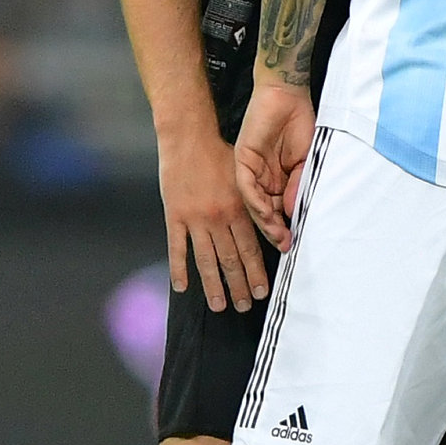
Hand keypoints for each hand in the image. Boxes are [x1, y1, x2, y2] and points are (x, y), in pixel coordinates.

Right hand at [161, 118, 271, 309]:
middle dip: (239, 286)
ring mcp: (195, 219)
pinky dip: (179, 269)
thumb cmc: (218, 154)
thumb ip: (253, 202)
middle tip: (245, 305)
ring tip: (219, 305)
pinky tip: (182, 287)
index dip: (257, 272)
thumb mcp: (244, 175)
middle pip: (231, 260)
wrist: (188, 139)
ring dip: (214, 285)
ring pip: (206, 260)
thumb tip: (270, 224)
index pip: (251, 249)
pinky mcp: (175, 216)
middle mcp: (218, 218)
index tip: (263, 291)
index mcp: (238, 208)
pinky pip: (177, 248)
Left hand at [234, 79, 317, 249]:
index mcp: (277, 181)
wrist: (288, 96)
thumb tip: (292, 210)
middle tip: (285, 245)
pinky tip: (265, 213)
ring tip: (278, 235)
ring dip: (265, 221)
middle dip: (274, 230)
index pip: (277, 211)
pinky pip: (246, 186)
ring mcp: (252, 170)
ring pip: (253, 203)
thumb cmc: (300, 124)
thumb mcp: (304, 162)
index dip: (283, 228)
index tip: (292, 243)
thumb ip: (297, 185)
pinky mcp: (243, 159)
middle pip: (263, 212)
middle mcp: (263, 179)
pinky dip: (256, 201)